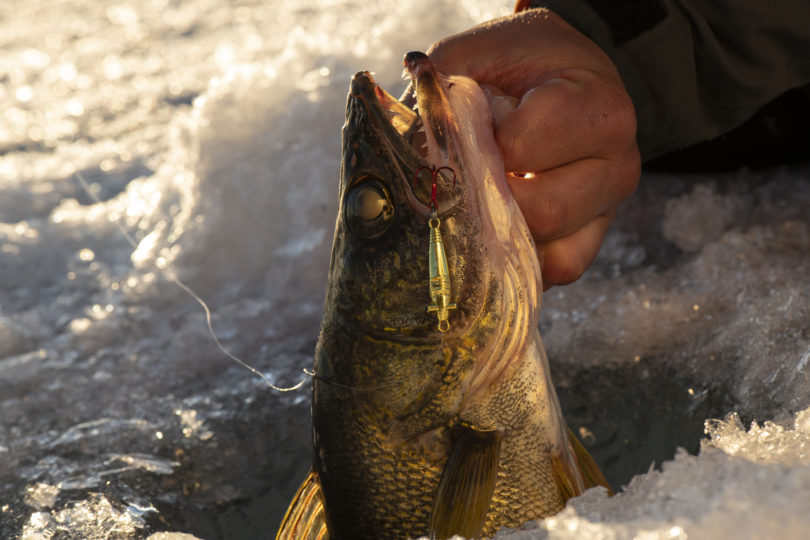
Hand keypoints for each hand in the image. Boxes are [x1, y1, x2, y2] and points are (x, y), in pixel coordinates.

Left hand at [428, 9, 640, 288]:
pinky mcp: (593, 239)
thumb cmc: (520, 63)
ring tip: (485, 197)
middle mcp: (617, 164)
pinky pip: (556, 271)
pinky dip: (520, 260)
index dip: (479, 143)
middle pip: (541, 212)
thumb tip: (407, 155)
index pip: (520, 149)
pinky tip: (498, 228)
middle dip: (490, 198)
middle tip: (472, 170)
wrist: (565, 71)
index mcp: (598, 109)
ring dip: (503, 235)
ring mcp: (607, 208)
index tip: (470, 125)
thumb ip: (443, 96)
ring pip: (551, 255)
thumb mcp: (477, 56)